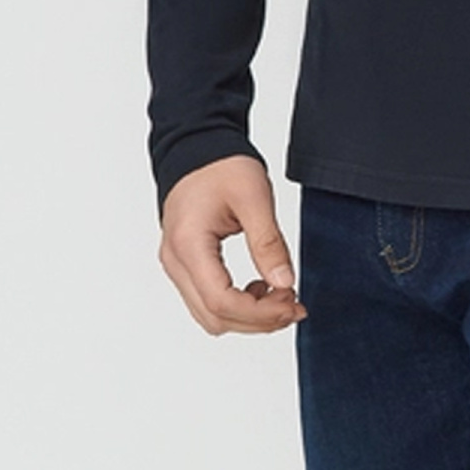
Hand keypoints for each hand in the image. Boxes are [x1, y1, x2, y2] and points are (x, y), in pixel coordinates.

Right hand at [158, 156, 305, 336]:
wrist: (196, 149)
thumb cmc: (219, 166)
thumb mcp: (254, 198)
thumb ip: (269, 243)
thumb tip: (285, 283)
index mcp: (189, 244)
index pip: (221, 302)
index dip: (261, 313)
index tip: (292, 301)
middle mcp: (176, 261)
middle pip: (215, 317)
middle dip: (259, 320)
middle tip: (294, 303)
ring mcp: (177, 265)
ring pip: (210, 316)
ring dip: (248, 317)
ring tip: (280, 296)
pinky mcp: (184, 265)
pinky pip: (207, 301)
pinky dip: (237, 305)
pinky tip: (261, 288)